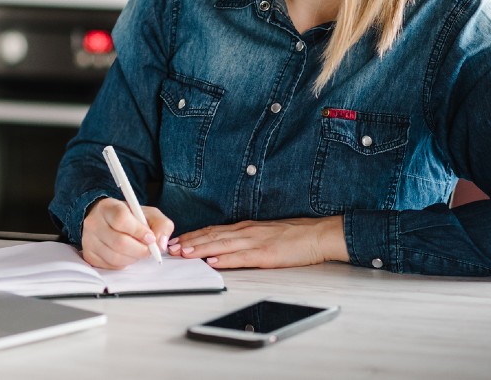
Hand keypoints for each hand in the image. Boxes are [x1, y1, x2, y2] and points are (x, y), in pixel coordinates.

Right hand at [81, 198, 174, 269]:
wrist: (106, 220)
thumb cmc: (129, 217)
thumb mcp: (148, 213)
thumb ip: (161, 224)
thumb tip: (160, 244)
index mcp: (108, 207)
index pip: (121, 220)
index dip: (139, 232)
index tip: (151, 238)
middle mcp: (94, 223)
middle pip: (120, 242)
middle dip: (140, 250)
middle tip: (148, 249)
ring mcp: (89, 240)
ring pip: (115, 257)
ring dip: (133, 258)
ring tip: (137, 251)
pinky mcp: (89, 255)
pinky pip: (110, 266)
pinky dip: (123, 263)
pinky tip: (126, 255)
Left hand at [168, 216, 346, 268]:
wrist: (317, 235)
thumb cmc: (294, 236)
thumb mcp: (264, 233)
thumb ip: (245, 238)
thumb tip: (225, 247)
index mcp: (246, 228)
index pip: (214, 230)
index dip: (194, 235)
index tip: (177, 240)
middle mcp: (247, 232)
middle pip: (213, 236)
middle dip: (191, 242)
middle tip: (172, 248)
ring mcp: (256, 242)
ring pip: (222, 245)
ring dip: (201, 249)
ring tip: (185, 253)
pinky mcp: (266, 254)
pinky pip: (242, 257)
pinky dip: (225, 259)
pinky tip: (213, 261)